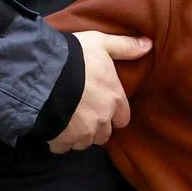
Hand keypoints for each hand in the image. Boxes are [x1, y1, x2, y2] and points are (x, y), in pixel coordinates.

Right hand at [48, 31, 148, 153]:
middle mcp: (102, 120)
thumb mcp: (101, 43)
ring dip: (78, 135)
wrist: (42, 75)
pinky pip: (63, 147)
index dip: (114, 113)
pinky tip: (53, 127)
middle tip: (82, 113)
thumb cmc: (75, 57)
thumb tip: (149, 45)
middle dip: (96, 126)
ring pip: (84, 142)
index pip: (123, 118)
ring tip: (67, 121)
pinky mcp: (62, 140)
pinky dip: (59, 141)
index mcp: (115, 100)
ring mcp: (82, 133)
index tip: (103, 106)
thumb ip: (125, 46)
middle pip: (104, 134)